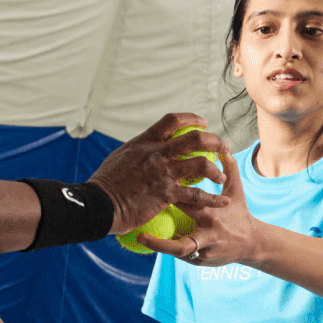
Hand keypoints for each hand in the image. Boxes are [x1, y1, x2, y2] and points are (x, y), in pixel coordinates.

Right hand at [89, 114, 228, 234]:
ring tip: (221, 178)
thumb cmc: (105, 184)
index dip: (192, 118)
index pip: (173, 120)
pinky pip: (197, 195)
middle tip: (223, 147)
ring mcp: (164, 173)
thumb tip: (144, 150)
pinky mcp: (167, 194)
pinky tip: (222, 202)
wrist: (99, 203)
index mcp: (145, 141)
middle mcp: (157, 153)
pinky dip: (213, 199)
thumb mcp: (120, 157)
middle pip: (195, 139)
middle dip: (214, 141)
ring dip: (216, 170)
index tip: (204, 123)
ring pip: (201, 164)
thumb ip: (137, 151)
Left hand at [146, 145, 261, 266]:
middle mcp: (208, 231)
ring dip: (159, 244)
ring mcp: (204, 249)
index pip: (189, 200)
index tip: (155, 185)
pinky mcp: (200, 262)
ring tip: (141, 238)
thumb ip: (229, 169)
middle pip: (180, 226)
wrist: (252, 244)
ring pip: (178, 248)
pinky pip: (181, 256)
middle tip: (141, 213)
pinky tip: (153, 245)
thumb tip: (223, 149)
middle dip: (163, 217)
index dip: (172, 194)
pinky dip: (168, 250)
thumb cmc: (240, 214)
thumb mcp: (236, 191)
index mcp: (213, 212)